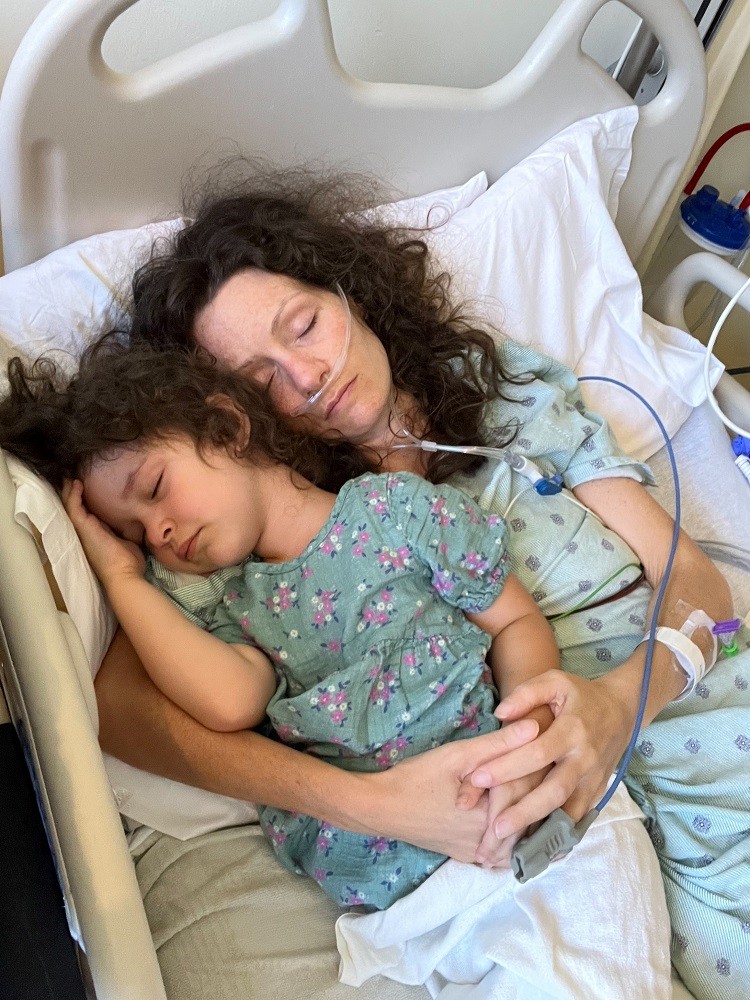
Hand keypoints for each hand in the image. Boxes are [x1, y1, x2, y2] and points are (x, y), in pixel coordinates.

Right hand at [62, 479, 145, 582]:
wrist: (124, 575)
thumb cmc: (128, 562)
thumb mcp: (127, 540)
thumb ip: (126, 530)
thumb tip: (135, 521)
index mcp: (95, 534)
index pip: (86, 513)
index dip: (84, 500)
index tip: (87, 485)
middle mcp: (85, 531)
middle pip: (75, 508)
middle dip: (73, 493)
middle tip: (75, 477)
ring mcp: (82, 530)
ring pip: (70, 506)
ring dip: (70, 490)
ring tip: (72, 477)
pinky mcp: (83, 528)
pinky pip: (73, 507)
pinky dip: (73, 494)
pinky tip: (76, 483)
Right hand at [366, 718, 538, 864]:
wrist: (381, 808)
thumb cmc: (417, 778)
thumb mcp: (458, 755)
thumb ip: (498, 744)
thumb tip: (535, 727)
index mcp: (491, 817)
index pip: (530, 791)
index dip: (536, 765)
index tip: (540, 745)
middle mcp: (490, 844)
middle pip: (528, 816)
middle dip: (536, 789)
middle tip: (541, 764)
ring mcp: (479, 855)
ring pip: (519, 837)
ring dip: (528, 814)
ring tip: (535, 787)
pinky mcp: (468, 857)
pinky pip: (502, 851)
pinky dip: (512, 834)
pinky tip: (515, 815)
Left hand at [465, 670, 633, 843]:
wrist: (622, 710)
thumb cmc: (580, 695)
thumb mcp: (555, 681)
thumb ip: (526, 694)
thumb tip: (499, 713)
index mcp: (572, 730)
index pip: (536, 753)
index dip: (506, 766)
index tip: (476, 778)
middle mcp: (585, 758)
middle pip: (553, 790)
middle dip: (523, 811)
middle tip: (493, 828)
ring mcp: (594, 778)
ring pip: (568, 810)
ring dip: (541, 830)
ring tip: (512, 847)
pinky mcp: (598, 791)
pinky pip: (578, 818)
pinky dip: (560, 835)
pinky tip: (539, 849)